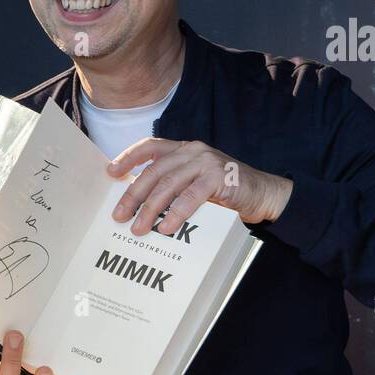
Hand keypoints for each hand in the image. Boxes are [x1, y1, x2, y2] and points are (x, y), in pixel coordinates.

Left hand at [106, 139, 292, 235]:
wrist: (264, 193)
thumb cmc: (225, 191)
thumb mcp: (195, 182)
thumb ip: (172, 185)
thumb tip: (138, 206)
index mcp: (183, 149)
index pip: (150, 147)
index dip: (128, 157)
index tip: (110, 173)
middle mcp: (192, 151)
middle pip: (154, 171)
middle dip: (133, 195)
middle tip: (120, 216)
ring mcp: (206, 162)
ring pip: (169, 185)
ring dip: (151, 209)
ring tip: (140, 228)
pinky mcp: (219, 177)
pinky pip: (191, 196)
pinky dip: (177, 213)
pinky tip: (167, 227)